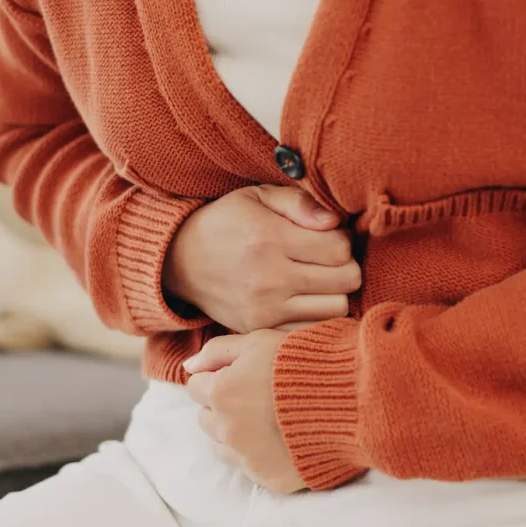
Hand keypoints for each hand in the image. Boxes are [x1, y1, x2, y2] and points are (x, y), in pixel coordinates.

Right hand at [162, 186, 360, 332]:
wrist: (179, 261)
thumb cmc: (226, 222)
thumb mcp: (257, 196)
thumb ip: (299, 203)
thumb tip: (335, 221)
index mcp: (269, 239)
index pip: (340, 248)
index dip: (343, 239)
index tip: (329, 236)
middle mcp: (268, 278)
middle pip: (346, 281)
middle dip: (345, 266)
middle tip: (329, 259)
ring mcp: (264, 310)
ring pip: (336, 309)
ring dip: (335, 293)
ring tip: (319, 280)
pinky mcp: (259, 329)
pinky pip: (311, 329)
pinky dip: (316, 316)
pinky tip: (306, 300)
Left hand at [184, 330, 303, 493]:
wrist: (352, 396)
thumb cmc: (307, 360)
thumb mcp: (261, 340)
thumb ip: (219, 350)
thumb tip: (188, 365)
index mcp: (221, 392)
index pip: (196, 387)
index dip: (218, 376)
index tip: (242, 372)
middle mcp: (228, 430)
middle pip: (205, 419)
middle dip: (222, 405)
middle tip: (256, 393)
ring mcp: (249, 458)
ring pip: (222, 446)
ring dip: (236, 431)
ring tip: (270, 415)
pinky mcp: (271, 479)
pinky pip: (252, 466)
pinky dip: (261, 452)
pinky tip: (284, 435)